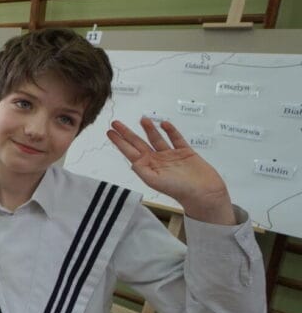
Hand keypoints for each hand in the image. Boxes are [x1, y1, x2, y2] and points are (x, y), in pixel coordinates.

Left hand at [107, 118, 234, 224]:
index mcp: (149, 167)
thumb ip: (141, 170)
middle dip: (127, 133)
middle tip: (116, 122)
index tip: (110, 132)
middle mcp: (158, 160)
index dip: (119, 142)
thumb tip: (130, 161)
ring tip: (142, 119)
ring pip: (157, 138)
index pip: (130, 152)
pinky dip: (171, 131)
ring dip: (149, 129)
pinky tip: (164, 124)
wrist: (204, 193)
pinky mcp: (186, 152)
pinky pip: (176, 139)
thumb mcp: (155, 181)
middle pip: (139, 143)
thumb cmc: (179, 191)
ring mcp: (171, 156)